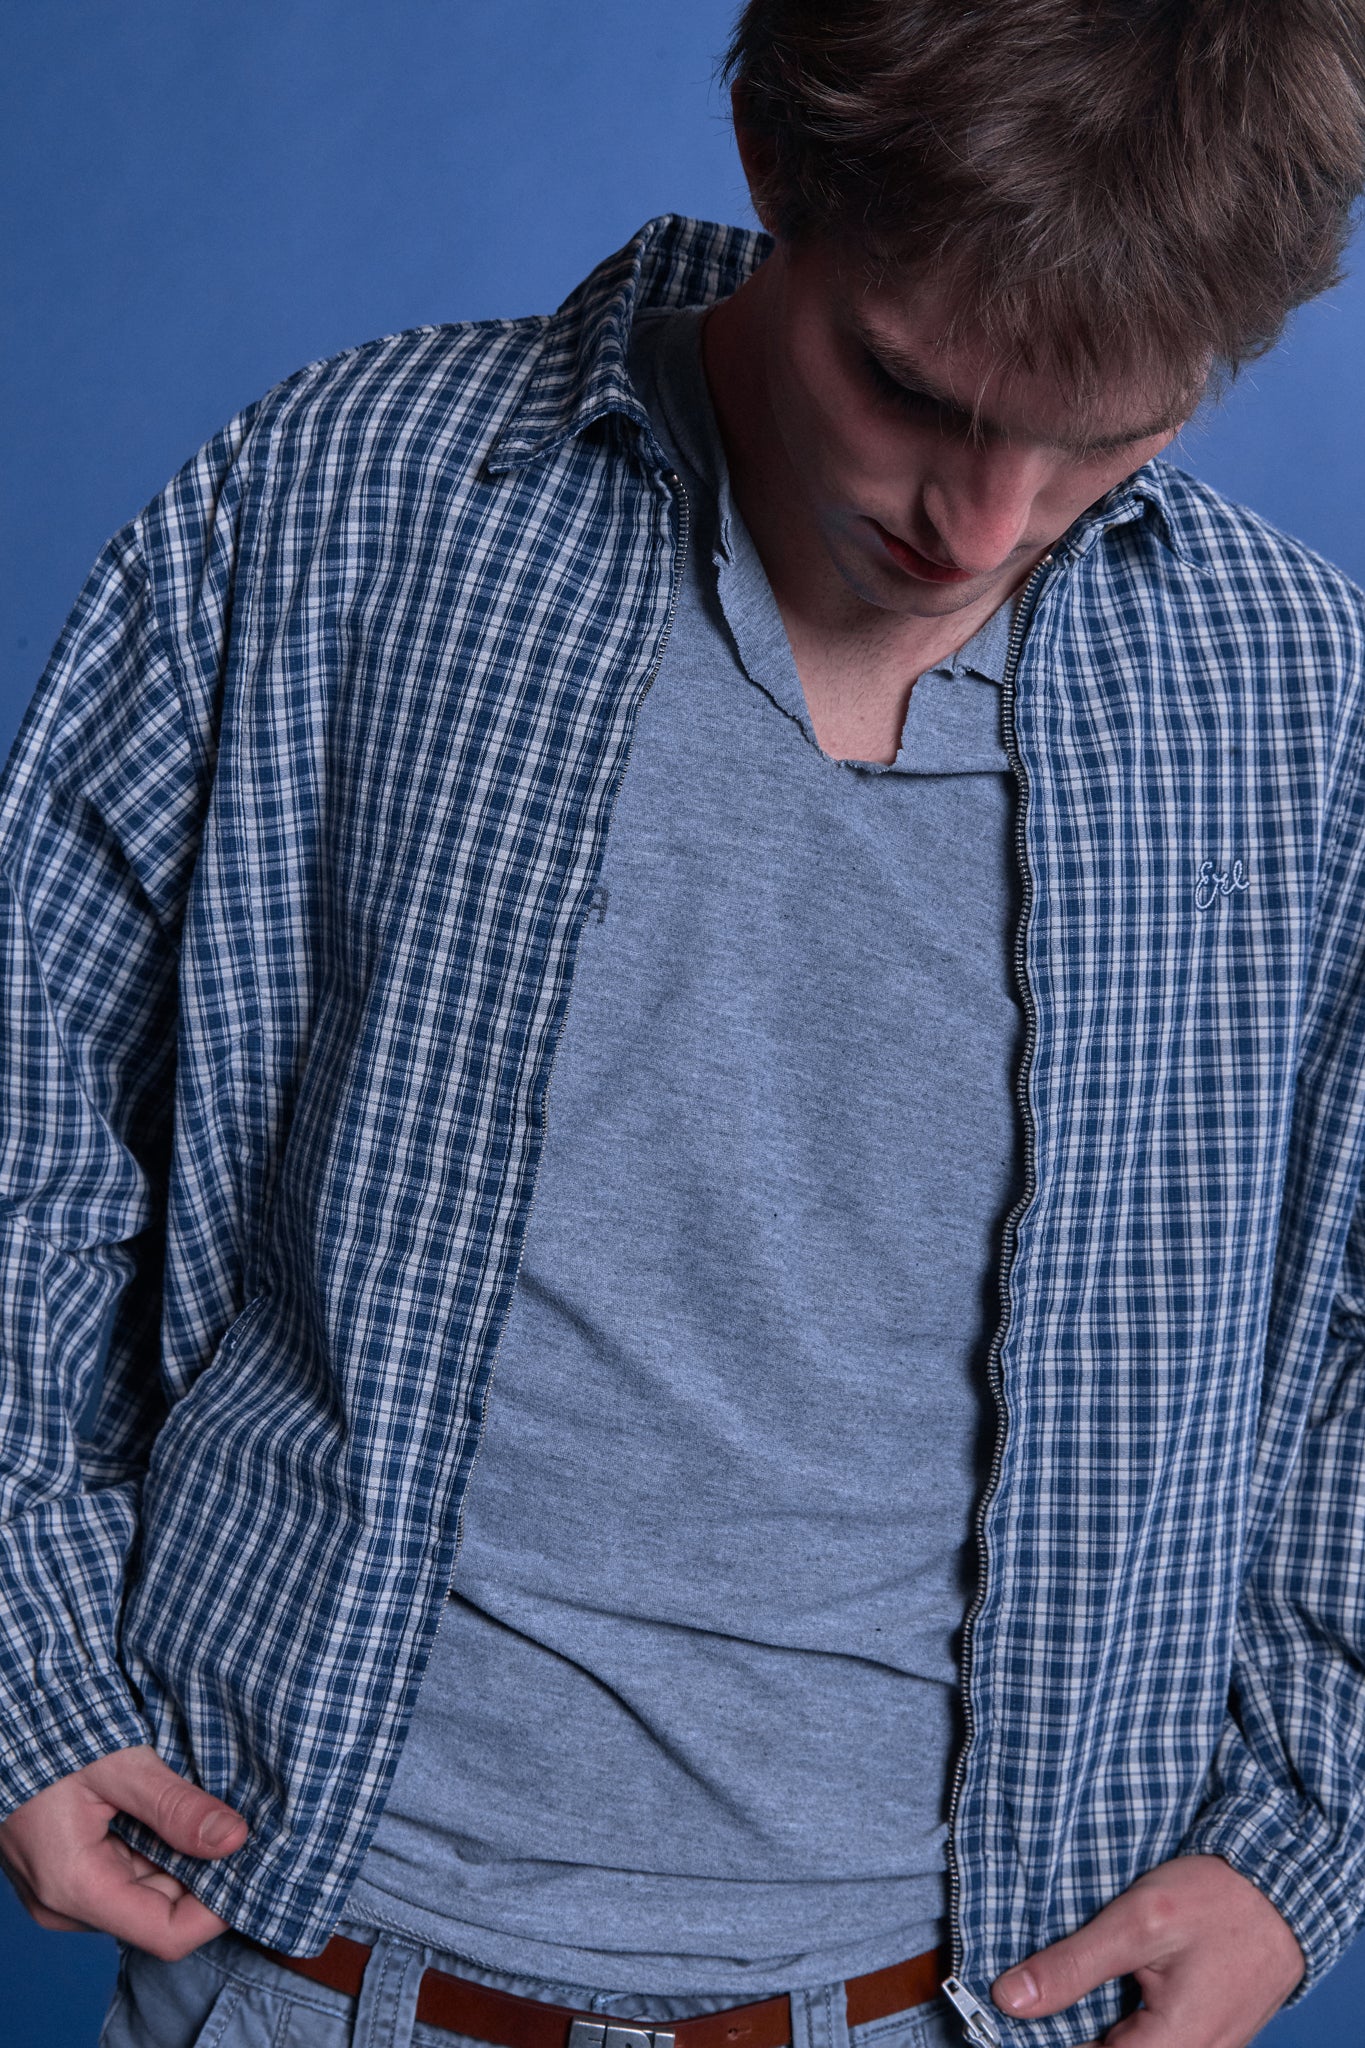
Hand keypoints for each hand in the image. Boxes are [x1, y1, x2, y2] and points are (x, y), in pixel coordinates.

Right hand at [0, 1743, 247, 1959]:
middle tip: (241, 1827)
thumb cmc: (46, 1735)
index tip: (255, 1867)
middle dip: (205, 1875)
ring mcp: (60, 1891)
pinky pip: (121, 1873)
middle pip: (158, 1912)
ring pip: (143, 1891)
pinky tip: (172, 1813)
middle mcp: (64, 1904)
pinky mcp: (62, 1871)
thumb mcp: (119, 1764)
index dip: (218, 1909)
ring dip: (180, 1857)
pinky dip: (154, 1848)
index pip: (166, 1934)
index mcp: (75, 1886)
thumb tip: (235, 1838)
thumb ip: (176, 1806)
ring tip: (206, 1812)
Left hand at [991, 1853, 1304, 2046]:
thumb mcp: (1137, 1923)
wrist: (1286, 1889)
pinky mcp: (1204, 2031)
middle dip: (1066, 2029)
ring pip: (1126, 2047)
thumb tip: (1010, 1999)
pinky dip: (1116, 2017)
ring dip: (1090, 2023)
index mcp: (1172, 2047)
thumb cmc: (1219, 1901)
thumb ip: (1073, 1966)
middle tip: (1029, 1993)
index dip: (1042, 2042)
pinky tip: (1097, 1986)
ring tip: (1057, 1985)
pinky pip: (1148, 2037)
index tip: (1005, 2021)